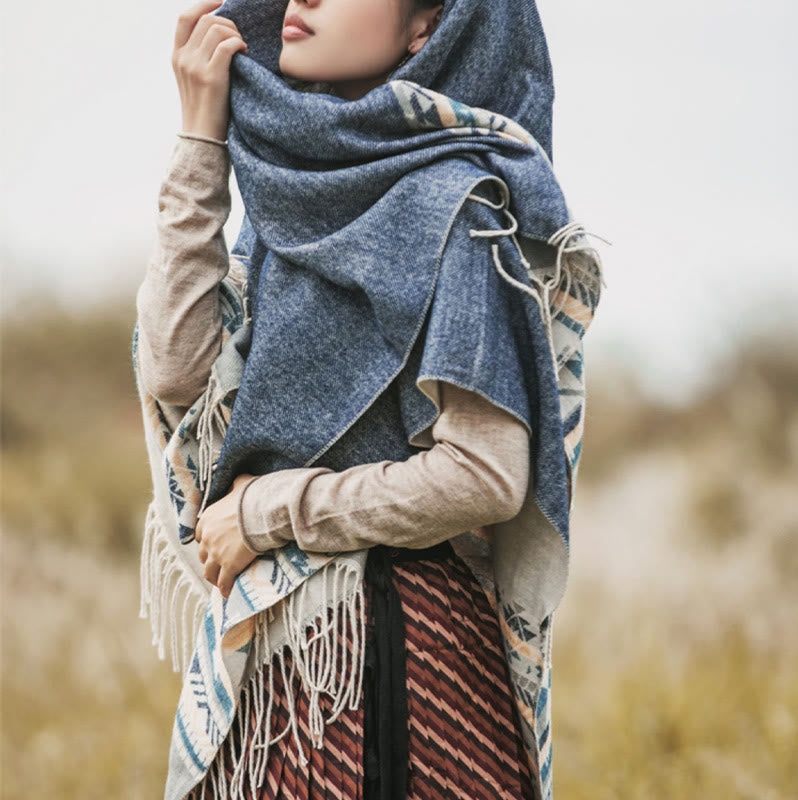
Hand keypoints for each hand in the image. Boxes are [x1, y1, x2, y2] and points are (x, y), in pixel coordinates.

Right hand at [172, 0, 247, 141]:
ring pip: (217, 29)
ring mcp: (195, 66)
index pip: (185, 17)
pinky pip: (227, 46)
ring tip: (242, 49)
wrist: (202, 137)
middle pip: (206, 19)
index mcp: (177, 55)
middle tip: (239, 39)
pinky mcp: (210, 77)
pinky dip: (239, 45)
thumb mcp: (195, 79)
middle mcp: (182, 57)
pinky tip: (244, 54)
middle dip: (228, 23)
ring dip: (236, 34)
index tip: (221, 1)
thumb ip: (199, 56)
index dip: (204, 4)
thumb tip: (219, 35)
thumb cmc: (206, 110)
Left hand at [195, 472, 259, 598]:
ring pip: (209, 571)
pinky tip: (228, 594)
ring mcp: (217, 553)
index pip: (200, 534)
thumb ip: (236, 484)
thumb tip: (238, 479)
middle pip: (203, 554)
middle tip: (218, 564)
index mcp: (208, 518)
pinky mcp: (228, 566)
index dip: (207, 540)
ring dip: (214, 577)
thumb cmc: (253, 497)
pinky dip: (225, 589)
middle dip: (209, 559)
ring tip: (220, 582)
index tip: (213, 544)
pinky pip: (224, 582)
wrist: (262, 513)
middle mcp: (208, 537)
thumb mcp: (242, 484)